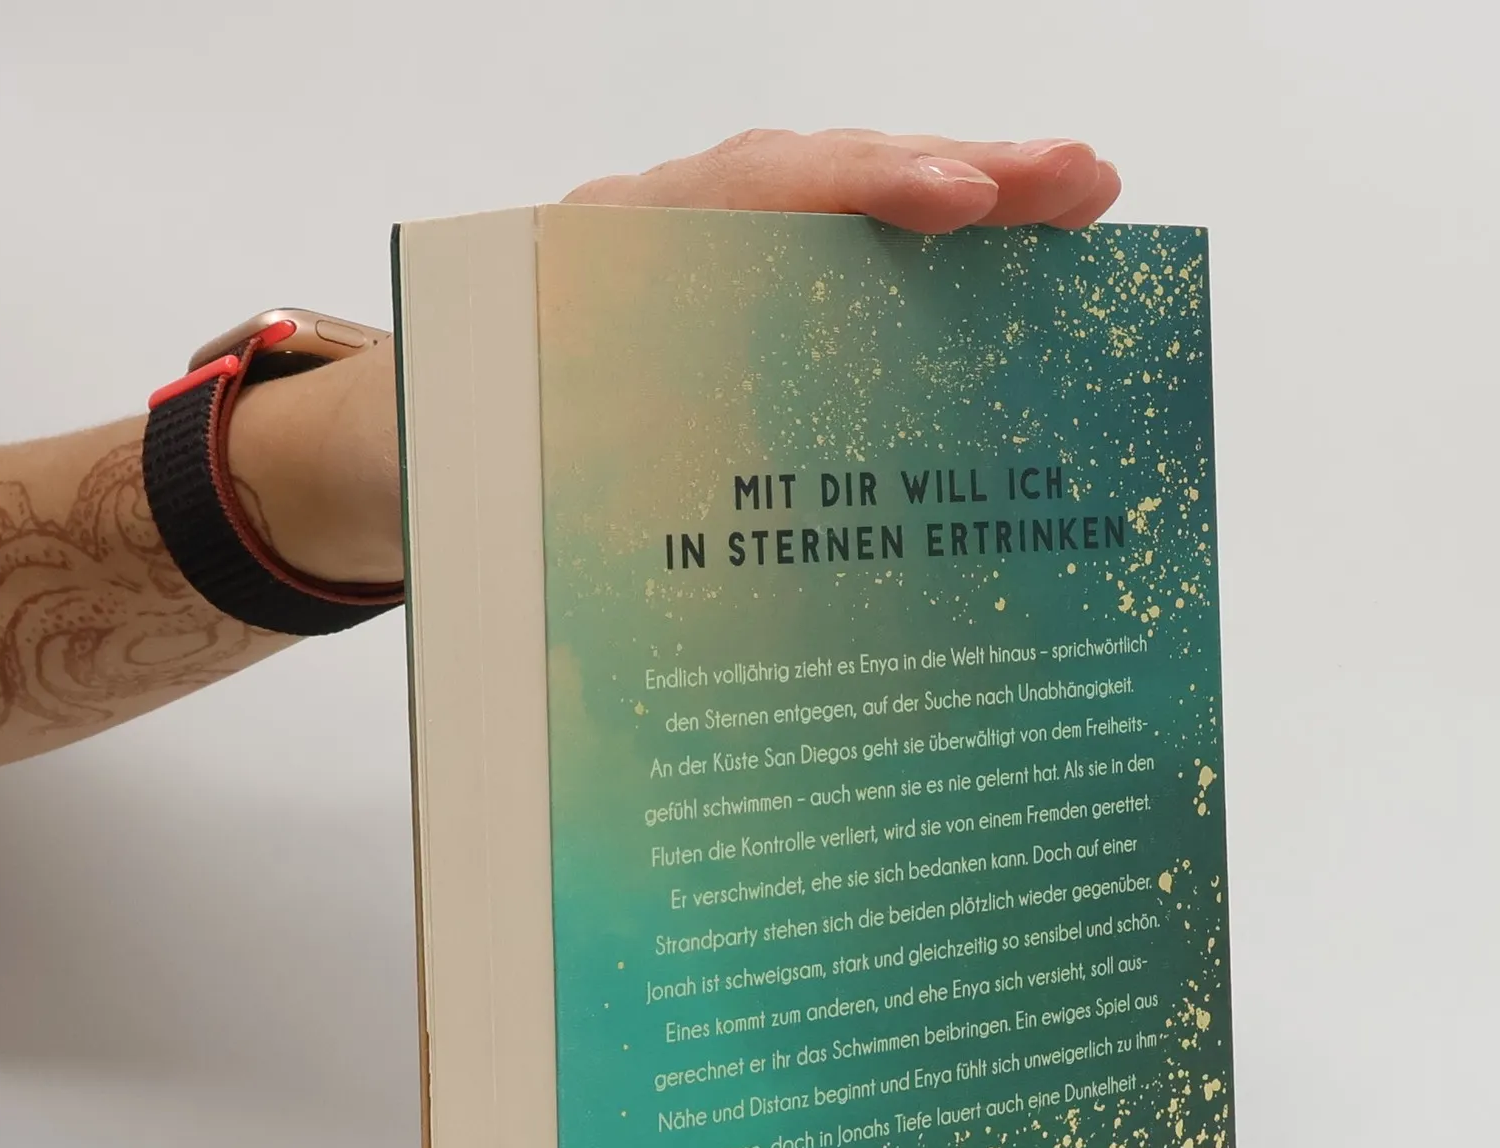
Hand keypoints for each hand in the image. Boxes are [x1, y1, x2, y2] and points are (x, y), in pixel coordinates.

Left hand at [239, 131, 1119, 587]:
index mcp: (605, 264)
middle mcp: (672, 245)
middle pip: (825, 183)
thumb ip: (571, 503)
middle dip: (960, 175)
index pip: (744, 194)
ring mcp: (718, 275)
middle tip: (1081, 184)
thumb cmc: (458, 469)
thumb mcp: (492, 482)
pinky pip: (846, 284)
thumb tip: (664, 619)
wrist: (415, 453)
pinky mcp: (746, 320)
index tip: (959, 203)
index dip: (857, 192)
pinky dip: (934, 280)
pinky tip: (1018, 286)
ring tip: (1083, 207)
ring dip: (970, 218)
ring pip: (848, 224)